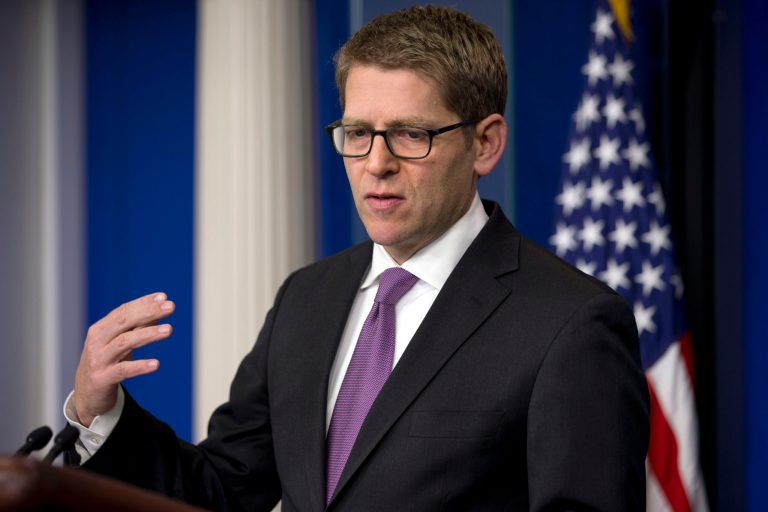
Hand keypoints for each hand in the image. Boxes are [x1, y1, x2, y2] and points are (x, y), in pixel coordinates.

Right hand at [73, 292, 175, 426]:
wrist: (86, 394)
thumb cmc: (107, 362)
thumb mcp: (120, 342)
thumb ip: (138, 327)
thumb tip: (160, 309)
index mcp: (101, 329)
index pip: (123, 311)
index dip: (144, 303)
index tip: (164, 297)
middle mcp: (97, 341)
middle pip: (124, 322)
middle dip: (148, 312)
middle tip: (171, 307)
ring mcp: (99, 360)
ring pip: (124, 342)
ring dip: (148, 334)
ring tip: (169, 329)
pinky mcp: (103, 379)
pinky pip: (123, 370)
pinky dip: (139, 366)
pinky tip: (156, 364)